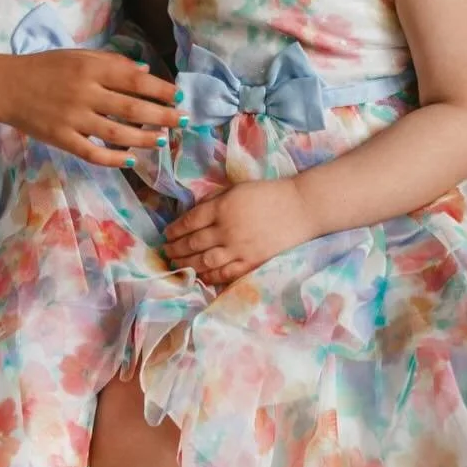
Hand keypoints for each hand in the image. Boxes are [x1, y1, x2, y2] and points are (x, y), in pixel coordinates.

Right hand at [0, 51, 179, 166]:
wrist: (4, 86)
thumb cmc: (44, 67)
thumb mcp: (78, 56)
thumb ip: (111, 63)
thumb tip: (146, 73)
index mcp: (91, 68)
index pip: (135, 80)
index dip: (162, 90)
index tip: (180, 96)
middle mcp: (85, 92)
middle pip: (133, 108)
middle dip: (163, 116)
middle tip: (183, 122)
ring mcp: (73, 118)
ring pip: (118, 133)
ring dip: (145, 139)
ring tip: (163, 141)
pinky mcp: (61, 138)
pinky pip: (93, 153)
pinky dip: (115, 159)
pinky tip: (131, 160)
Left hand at [163, 178, 318, 285]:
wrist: (301, 208)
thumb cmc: (269, 194)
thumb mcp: (237, 189)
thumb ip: (214, 200)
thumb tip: (193, 213)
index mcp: (221, 207)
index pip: (189, 221)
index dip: (174, 229)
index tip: (167, 234)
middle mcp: (226, 229)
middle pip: (193, 243)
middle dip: (175, 249)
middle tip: (166, 252)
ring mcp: (238, 249)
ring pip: (204, 261)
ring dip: (187, 264)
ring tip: (177, 264)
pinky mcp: (251, 262)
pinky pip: (225, 274)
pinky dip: (210, 276)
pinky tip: (201, 276)